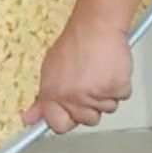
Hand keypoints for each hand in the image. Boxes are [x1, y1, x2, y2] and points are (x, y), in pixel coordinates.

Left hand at [20, 20, 132, 134]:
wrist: (96, 26)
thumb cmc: (74, 43)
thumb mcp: (49, 71)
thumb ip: (41, 99)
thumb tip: (29, 119)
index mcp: (53, 94)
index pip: (58, 125)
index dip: (66, 119)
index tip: (70, 112)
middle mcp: (73, 97)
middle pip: (87, 120)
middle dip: (90, 106)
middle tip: (89, 83)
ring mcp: (96, 94)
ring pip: (107, 109)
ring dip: (106, 94)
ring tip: (100, 72)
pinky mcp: (117, 88)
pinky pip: (122, 96)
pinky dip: (120, 84)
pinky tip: (111, 69)